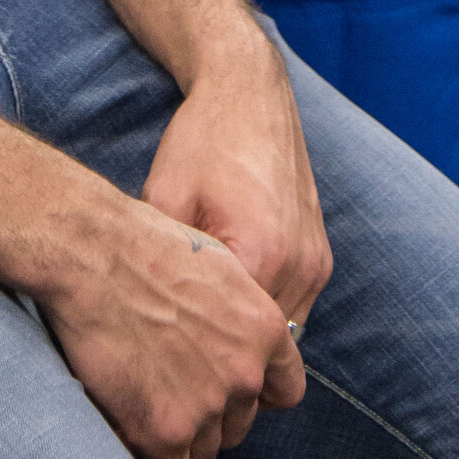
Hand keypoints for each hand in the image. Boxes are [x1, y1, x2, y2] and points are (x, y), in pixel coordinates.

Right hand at [35, 187, 302, 458]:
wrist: (95, 254)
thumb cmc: (145, 247)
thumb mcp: (218, 265)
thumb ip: (239, 315)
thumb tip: (236, 343)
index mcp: (263, 330)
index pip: (286, 390)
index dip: (254, 393)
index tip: (228, 389)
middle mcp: (244, 373)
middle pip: (238, 425)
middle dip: (209, 414)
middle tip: (170, 386)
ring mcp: (207, 406)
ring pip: (204, 451)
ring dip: (179, 437)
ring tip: (145, 397)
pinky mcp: (166, 433)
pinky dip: (151, 457)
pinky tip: (131, 424)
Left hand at [141, 25, 330, 362]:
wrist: (249, 89)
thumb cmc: (201, 140)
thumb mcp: (163, 197)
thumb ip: (162, 264)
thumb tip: (137, 316)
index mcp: (262, 255)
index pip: (232, 345)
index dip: (197, 362)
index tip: (167, 369)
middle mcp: (300, 266)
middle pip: (262, 350)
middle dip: (225, 361)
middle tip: (181, 367)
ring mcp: (316, 262)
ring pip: (282, 337)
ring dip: (248, 342)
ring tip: (202, 340)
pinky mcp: (321, 255)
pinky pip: (294, 308)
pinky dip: (264, 317)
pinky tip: (226, 306)